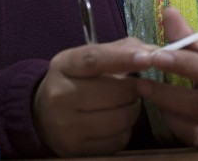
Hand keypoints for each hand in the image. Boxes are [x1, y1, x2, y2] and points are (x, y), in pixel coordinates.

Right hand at [34, 37, 153, 156]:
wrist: (42, 115)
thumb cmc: (74, 81)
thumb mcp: (87, 58)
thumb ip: (121, 50)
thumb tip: (155, 52)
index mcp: (63, 65)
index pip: (95, 59)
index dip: (124, 58)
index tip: (149, 58)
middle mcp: (60, 95)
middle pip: (115, 92)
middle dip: (135, 89)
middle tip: (135, 87)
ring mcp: (66, 125)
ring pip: (120, 118)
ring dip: (132, 110)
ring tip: (125, 104)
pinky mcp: (76, 149)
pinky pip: (118, 140)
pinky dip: (125, 130)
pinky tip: (115, 122)